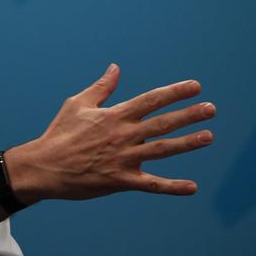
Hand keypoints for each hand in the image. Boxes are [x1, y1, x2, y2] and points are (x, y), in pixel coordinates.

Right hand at [9, 64, 214, 201]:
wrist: (44, 166)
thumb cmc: (59, 132)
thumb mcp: (77, 104)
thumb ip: (101, 87)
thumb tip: (116, 67)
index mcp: (114, 115)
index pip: (150, 100)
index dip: (174, 92)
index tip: (195, 86)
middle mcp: (123, 135)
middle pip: (162, 123)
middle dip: (188, 114)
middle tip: (211, 108)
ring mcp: (123, 158)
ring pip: (162, 149)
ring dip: (187, 143)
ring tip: (209, 136)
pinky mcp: (120, 180)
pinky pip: (151, 184)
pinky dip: (172, 187)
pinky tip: (192, 187)